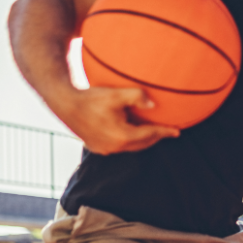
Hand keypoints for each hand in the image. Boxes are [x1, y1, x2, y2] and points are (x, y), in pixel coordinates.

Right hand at [53, 86, 179, 154]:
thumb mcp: (116, 93)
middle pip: (142, 144)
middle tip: (167, 131)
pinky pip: (118, 146)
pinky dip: (129, 140)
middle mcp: (114, 147)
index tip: (177, 131)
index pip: (150, 135)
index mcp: (122, 136)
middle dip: (155, 138)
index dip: (165, 132)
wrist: (65, 104)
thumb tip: (153, 104)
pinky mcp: (96, 147)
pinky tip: (130, 132)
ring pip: (130, 147)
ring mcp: (104, 149)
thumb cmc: (91, 97)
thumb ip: (136, 96)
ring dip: (142, 140)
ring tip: (151, 131)